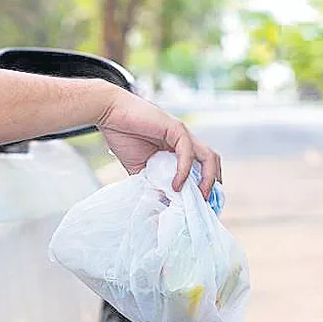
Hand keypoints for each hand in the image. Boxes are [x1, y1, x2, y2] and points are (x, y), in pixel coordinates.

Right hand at [97, 86, 221, 197]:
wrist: (109, 114)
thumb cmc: (122, 136)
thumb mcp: (139, 169)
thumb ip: (152, 184)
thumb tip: (162, 206)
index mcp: (178, 150)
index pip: (202, 169)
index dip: (205, 187)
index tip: (201, 207)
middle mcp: (186, 141)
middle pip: (212, 163)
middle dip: (213, 185)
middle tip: (205, 205)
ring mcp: (183, 134)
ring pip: (208, 157)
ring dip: (208, 179)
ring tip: (200, 197)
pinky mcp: (176, 128)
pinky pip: (187, 152)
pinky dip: (184, 171)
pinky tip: (176, 185)